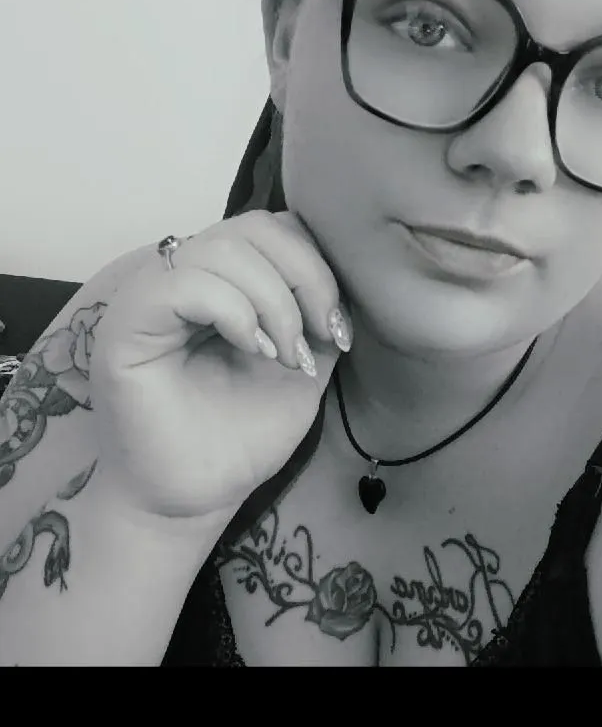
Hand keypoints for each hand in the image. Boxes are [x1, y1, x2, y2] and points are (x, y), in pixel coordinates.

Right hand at [89, 211, 352, 520]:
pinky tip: (253, 350)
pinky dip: (232, 310)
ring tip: (285, 355)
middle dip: (304, 277)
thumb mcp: (303, 365)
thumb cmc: (240, 438)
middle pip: (254, 227)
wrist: (194, 499)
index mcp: (222, 281)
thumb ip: (318, 315)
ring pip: (222, 247)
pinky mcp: (126, 325)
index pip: (274, 228)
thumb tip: (350, 274)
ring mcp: (150, 296)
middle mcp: (183, 277)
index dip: (316, 264)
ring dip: (273, 300)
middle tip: (317, 338)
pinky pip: (183, 283)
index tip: (335, 329)